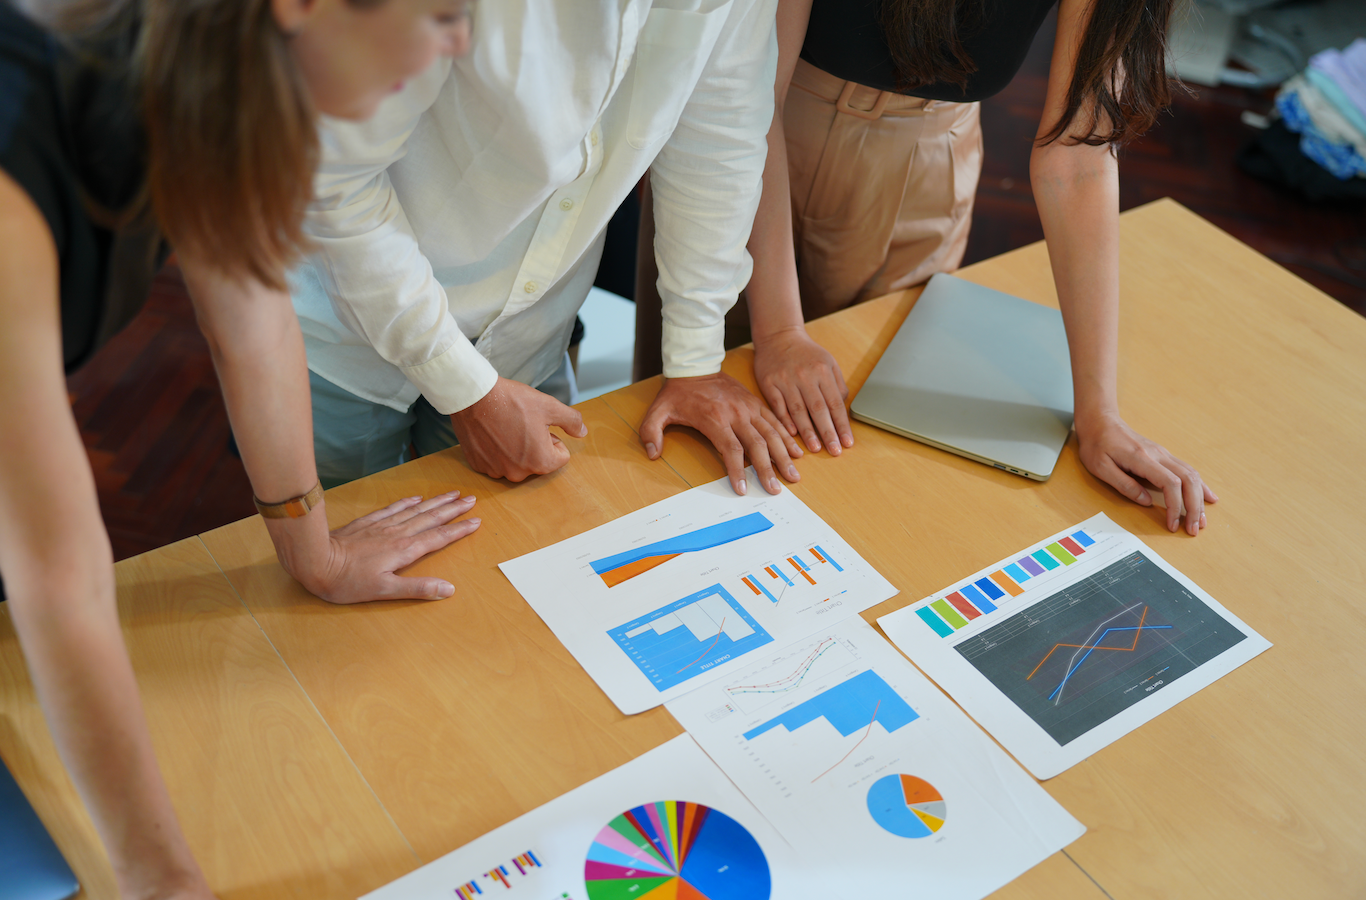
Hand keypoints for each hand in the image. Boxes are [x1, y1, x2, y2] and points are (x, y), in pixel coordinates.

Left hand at [272, 492, 480, 601]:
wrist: (316, 560)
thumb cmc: (348, 581)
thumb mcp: (385, 591)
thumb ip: (418, 588)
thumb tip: (449, 589)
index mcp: (405, 550)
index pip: (439, 537)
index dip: (459, 530)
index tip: (476, 521)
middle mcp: (398, 533)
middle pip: (431, 518)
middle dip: (453, 509)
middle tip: (472, 499)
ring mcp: (383, 525)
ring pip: (416, 510)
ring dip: (436, 502)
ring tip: (452, 494)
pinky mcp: (369, 522)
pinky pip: (394, 507)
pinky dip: (408, 502)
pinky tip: (416, 498)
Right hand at [449, 377, 586, 480]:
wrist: (474, 396)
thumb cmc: (512, 401)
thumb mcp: (549, 406)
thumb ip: (571, 421)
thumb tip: (582, 432)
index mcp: (540, 462)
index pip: (560, 457)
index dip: (553, 439)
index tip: (539, 426)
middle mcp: (518, 473)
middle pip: (538, 462)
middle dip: (534, 446)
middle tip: (522, 424)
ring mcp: (496, 471)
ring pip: (516, 462)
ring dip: (515, 449)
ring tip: (505, 427)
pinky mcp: (479, 465)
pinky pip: (496, 462)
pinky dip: (496, 450)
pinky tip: (491, 432)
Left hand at [640, 372, 803, 495]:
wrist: (695, 365)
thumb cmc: (678, 392)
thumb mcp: (658, 411)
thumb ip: (651, 432)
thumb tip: (653, 454)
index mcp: (715, 419)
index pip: (731, 449)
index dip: (738, 471)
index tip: (743, 490)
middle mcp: (736, 414)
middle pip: (757, 445)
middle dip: (767, 469)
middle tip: (776, 490)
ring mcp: (748, 408)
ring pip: (771, 434)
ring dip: (783, 455)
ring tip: (793, 476)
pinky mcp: (755, 403)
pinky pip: (775, 421)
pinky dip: (787, 437)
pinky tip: (797, 451)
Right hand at [753, 326, 852, 455]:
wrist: (779, 336)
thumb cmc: (806, 353)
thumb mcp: (828, 362)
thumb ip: (837, 385)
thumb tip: (842, 410)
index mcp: (823, 371)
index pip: (835, 403)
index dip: (842, 425)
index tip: (847, 442)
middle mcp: (805, 376)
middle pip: (818, 409)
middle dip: (828, 433)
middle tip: (834, 451)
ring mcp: (786, 380)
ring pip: (798, 410)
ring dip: (807, 431)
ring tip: (815, 448)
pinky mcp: (769, 383)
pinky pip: (778, 406)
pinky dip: (785, 421)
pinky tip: (792, 434)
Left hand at [1076, 412, 1217, 535]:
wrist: (1101, 422)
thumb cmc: (1097, 445)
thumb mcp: (1101, 467)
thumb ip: (1124, 484)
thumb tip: (1146, 502)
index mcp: (1142, 458)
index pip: (1170, 483)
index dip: (1175, 506)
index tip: (1172, 524)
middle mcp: (1159, 455)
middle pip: (1188, 480)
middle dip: (1194, 507)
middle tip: (1193, 529)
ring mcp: (1164, 454)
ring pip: (1192, 475)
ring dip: (1200, 499)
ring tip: (1201, 520)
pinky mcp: (1164, 456)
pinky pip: (1188, 471)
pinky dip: (1200, 486)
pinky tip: (1208, 497)